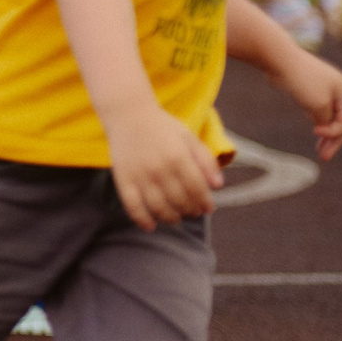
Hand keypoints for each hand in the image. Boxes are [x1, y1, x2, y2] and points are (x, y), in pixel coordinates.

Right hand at [101, 103, 222, 230]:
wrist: (127, 114)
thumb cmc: (162, 127)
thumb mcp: (189, 137)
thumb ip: (206, 160)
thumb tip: (218, 186)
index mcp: (178, 157)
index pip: (197, 189)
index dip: (205, 202)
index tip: (208, 208)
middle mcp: (159, 168)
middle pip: (180, 201)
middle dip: (190, 211)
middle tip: (192, 212)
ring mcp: (139, 174)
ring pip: (158, 207)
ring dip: (171, 218)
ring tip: (175, 217)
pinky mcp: (123, 178)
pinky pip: (132, 205)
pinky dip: (142, 220)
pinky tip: (151, 226)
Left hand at [275, 46, 341, 161]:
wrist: (277, 57)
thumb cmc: (300, 80)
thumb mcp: (317, 105)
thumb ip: (326, 120)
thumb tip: (326, 127)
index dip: (335, 133)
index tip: (315, 133)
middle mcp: (340, 89)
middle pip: (341, 121)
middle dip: (333, 140)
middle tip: (324, 157)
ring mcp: (326, 88)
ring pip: (330, 115)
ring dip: (326, 132)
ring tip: (320, 149)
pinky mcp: (312, 87)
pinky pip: (320, 108)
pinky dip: (318, 120)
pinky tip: (314, 127)